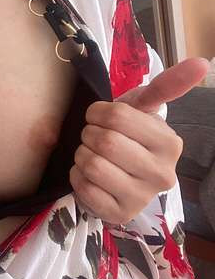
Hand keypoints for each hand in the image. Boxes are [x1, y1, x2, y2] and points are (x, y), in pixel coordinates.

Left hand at [70, 57, 209, 224]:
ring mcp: (141, 198)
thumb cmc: (130, 138)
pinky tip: (90, 177)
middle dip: (89, 135)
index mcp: (170, 144)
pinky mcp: (119, 215)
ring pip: (91, 165)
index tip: (99, 117)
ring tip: (92, 156)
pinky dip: (77, 177)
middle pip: (104, 142)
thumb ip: (166, 86)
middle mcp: (162, 174)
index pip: (117, 117)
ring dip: (81, 155)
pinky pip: (83, 187)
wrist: (121, 176)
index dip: (97, 113)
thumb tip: (201, 63)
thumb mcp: (143, 111)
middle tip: (95, 138)